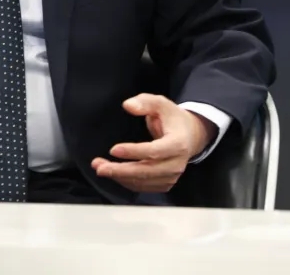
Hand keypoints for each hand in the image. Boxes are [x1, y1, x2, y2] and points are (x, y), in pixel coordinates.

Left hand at [91, 94, 214, 192]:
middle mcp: (177, 163)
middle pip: (147, 171)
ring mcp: (172, 176)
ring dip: (119, 177)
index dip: (134, 152)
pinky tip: (113, 173)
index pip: (155, 151)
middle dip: (121, 170)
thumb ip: (144, 102)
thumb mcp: (160, 103)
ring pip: (143, 181)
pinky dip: (126, 182)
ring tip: (100, 167)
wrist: (189, 135)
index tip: (113, 150)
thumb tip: (128, 106)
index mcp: (178, 143)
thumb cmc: (172, 118)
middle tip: (99, 167)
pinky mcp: (165, 183)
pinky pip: (143, 187)